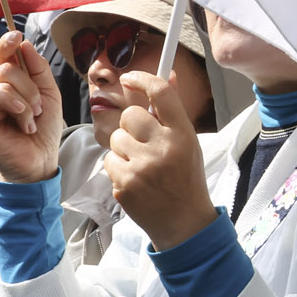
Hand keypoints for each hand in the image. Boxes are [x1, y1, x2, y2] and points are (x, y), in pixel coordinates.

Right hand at [0, 31, 64, 182]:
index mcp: (10, 83)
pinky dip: (13, 104)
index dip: (7, 43)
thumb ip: (38, 68)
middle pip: (8, 66)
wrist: (40, 160)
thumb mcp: (48, 94)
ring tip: (30, 121)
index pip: (3, 55)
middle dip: (30, 87)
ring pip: (3, 79)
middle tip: (37, 110)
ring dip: (26, 100)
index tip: (16, 35)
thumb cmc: (43, 130)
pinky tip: (22, 121)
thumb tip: (23, 44)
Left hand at [105, 71, 216, 250]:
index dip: (142, 79)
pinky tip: (135, 179)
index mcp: (183, 134)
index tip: (129, 78)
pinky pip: (108, 161)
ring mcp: (142, 167)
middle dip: (132, 126)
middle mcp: (163, 147)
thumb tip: (167, 74)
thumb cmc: (185, 178)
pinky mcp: (125, 184)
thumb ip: (173, 110)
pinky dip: (117, 168)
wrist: (184, 222)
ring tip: (141, 165)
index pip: (161, 93)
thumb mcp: (187, 142)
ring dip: (123, 149)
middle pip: (130, 115)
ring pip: (115, 138)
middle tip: (143, 143)